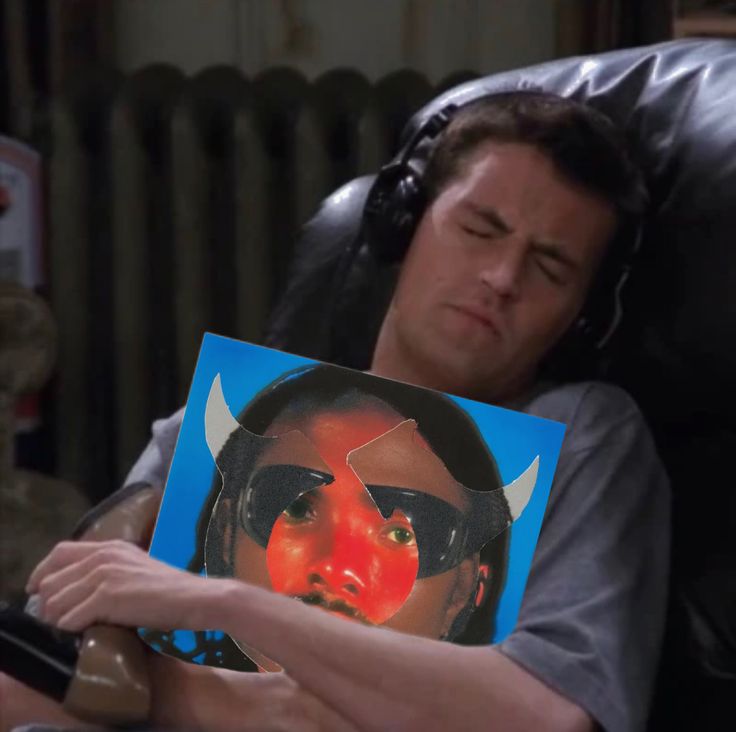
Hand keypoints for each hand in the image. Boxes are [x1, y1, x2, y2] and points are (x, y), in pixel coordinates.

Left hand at [27, 539, 222, 632]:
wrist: (195, 597)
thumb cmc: (169, 590)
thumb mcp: (136, 568)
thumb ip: (108, 571)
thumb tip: (78, 590)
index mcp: (110, 546)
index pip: (59, 553)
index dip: (42, 572)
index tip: (37, 591)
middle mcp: (103, 555)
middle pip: (51, 580)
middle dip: (48, 604)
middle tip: (59, 620)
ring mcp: (104, 575)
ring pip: (54, 602)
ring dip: (57, 620)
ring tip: (71, 630)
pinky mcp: (107, 597)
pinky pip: (68, 619)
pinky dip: (70, 630)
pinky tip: (84, 634)